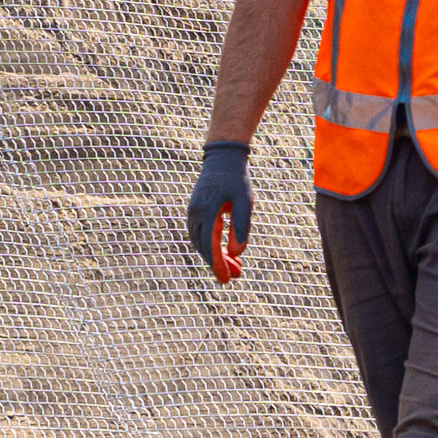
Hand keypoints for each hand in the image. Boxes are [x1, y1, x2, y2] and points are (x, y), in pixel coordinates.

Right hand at [186, 139, 255, 282]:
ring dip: (215, 256)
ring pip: (201, 242)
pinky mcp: (196, 210)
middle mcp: (196, 214)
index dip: (218, 265)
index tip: (226, 280)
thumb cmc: (236, 178)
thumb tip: (237, 252)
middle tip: (235, 277)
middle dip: (219, 264)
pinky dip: (211, 245)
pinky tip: (226, 251)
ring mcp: (193, 212)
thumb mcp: (244, 201)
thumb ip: (241, 226)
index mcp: (207, 211)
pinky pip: (201, 234)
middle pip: (204, 247)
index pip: (210, 246)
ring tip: (235, 267)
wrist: (222, 156)